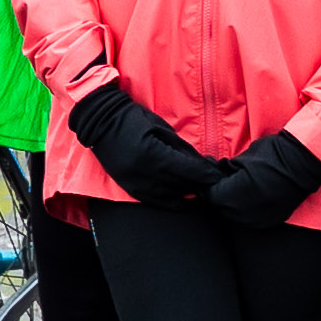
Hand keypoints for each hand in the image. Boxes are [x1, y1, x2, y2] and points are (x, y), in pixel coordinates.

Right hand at [77, 86, 225, 209]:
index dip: (207, 176)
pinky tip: (182, 199)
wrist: (101, 121)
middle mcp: (145, 174)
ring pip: (170, 198)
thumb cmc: (134, 119)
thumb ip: (182, 149)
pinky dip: (170, 201)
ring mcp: (135, 183)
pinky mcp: (129, 187)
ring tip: (202, 194)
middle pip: (182, 187)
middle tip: (215, 186)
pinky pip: (154, 201)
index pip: (189, 171)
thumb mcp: (162, 129)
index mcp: (154, 155)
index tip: (220, 178)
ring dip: (187, 196)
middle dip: (200, 186)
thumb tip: (202, 164)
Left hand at [209, 130, 320, 225]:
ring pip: (235, 217)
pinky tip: (249, 198)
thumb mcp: (244, 158)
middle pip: (221, 209)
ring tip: (235, 190)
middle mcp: (249, 211)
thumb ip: (227, 171)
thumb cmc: (275, 153)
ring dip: (231, 205)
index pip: (212, 195)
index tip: (210, 179)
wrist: (307, 161)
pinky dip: (246, 211)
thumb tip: (216, 175)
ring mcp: (262, 218)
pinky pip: (251, 219)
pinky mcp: (273, 220)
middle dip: (218, 196)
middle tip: (221, 183)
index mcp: (239, 193)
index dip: (208, 186)